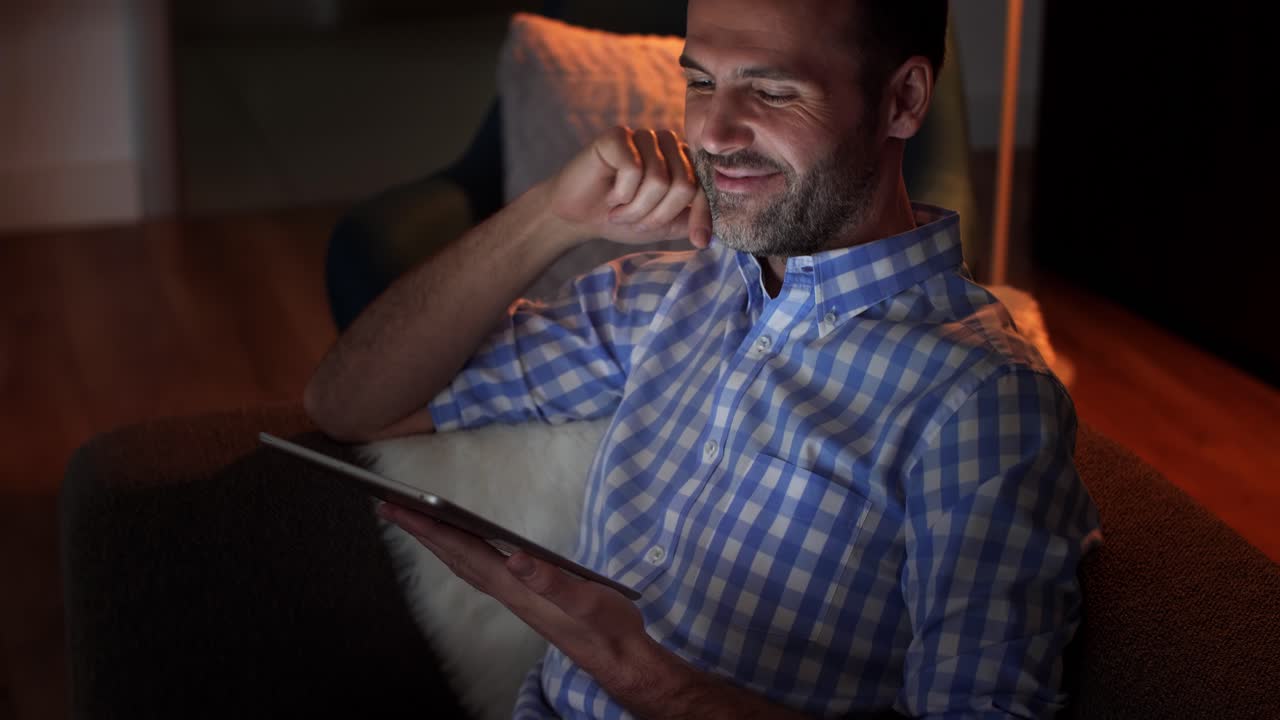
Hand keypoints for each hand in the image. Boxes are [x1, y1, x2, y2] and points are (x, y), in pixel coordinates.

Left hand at [376, 502, 679, 700]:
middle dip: (422, 530)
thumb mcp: (586, 601)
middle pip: (455, 555)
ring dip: (437, 540)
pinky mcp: (525, 595)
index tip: (402, 508)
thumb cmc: (605, 626)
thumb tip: (516, 557)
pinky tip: (462, 544)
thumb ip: (552, 581)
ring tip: (415, 520)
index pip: (464, 551)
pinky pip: (479, 567)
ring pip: (464, 562)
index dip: (432, 529)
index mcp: (516, 587)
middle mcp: (508, 591)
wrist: (618, 655)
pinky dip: (461, 550)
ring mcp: (515, 594)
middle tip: (389, 505)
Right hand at [548, 126, 713, 248]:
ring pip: (659, 180)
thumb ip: (690, 219)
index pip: (704, 186)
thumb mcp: (664, 224)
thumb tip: (716, 231)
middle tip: (634, 220)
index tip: (700, 242)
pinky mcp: (618, 136)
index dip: (702, 215)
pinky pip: (634, 169)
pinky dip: (621, 193)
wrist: (577, 217)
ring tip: (619, 210)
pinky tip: (609, 193)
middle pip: (683, 184)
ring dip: (636, 208)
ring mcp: (643, 137)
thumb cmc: (621, 218)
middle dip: (657, 215)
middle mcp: (667, 144)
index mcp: (683, 161)